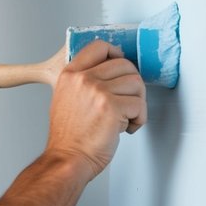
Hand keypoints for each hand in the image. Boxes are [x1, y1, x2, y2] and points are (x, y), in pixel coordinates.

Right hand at [46, 39, 146, 178]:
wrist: (68, 159)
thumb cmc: (70, 137)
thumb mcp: (66, 99)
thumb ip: (84, 82)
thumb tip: (111, 74)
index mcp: (70, 75)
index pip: (99, 46)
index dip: (116, 55)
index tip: (121, 69)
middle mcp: (83, 79)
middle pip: (124, 64)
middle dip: (132, 85)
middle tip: (128, 101)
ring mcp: (97, 91)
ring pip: (136, 83)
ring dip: (138, 103)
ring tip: (127, 118)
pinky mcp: (112, 107)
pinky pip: (140, 104)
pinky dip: (139, 119)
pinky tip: (127, 128)